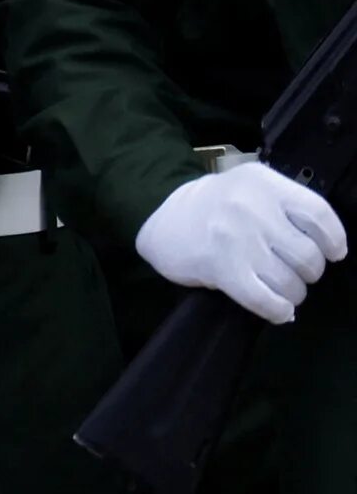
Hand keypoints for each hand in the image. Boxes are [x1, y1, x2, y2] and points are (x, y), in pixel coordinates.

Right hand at [136, 162, 348, 323]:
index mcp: (262, 183)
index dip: (334, 239)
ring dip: (292, 293)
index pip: (318, 214)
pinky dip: (278, 311)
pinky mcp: (222, 270)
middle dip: (309, 271)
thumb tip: (328, 244)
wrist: (160, 218)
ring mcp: (236, 240)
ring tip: (281, 287)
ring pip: (290, 282)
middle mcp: (251, 209)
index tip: (333, 252)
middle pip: (308, 255)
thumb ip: (287, 206)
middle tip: (295, 270)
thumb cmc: (214, 205)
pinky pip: (266, 301)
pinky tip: (277, 308)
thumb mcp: (250, 187)